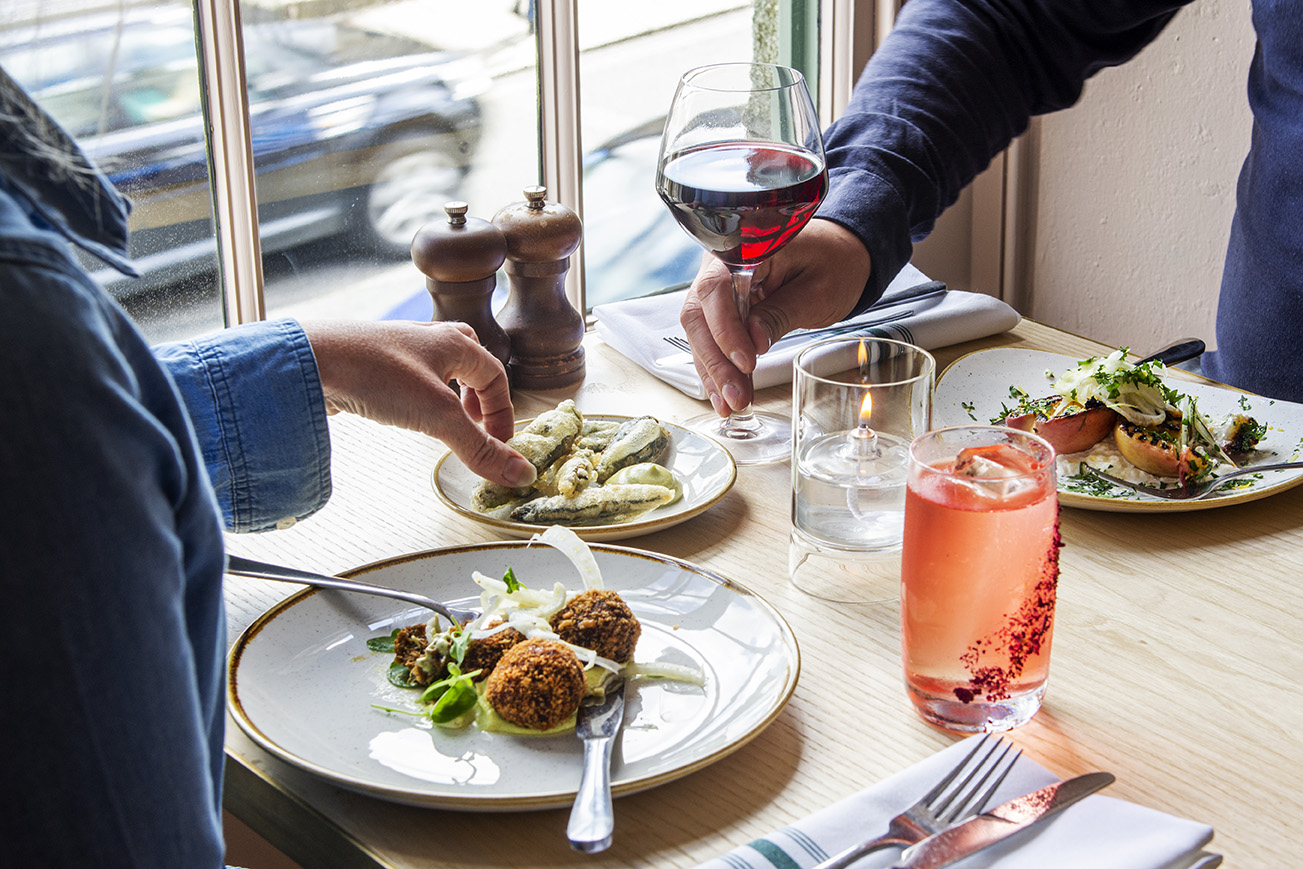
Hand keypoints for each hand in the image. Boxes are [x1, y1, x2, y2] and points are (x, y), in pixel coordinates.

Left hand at [301, 320, 536, 488]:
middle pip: (471, 362)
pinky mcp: (371, 362)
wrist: (308, 361)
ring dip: (449, 396)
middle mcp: (428, 339)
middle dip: (479, 397)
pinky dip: (417, 396)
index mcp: (454, 343)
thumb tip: (520, 474)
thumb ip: (480, 449)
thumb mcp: (438, 418)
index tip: (498, 444)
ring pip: (438, 367)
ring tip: (444, 422)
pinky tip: (403, 413)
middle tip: (476, 427)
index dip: (502, 412)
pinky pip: (407, 376)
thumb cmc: (373, 372)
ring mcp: (398, 348)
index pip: (496, 376)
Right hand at [680, 219, 870, 414]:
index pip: (716, 289)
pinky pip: (712, 337)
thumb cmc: (833, 263)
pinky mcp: (724, 308)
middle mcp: (721, 264)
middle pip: (700, 314)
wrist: (839, 255)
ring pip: (700, 331)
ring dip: (714, 370)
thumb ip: (781, 313)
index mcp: (743, 247)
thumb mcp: (816, 290)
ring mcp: (719, 287)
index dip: (725, 328)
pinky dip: (718, 366)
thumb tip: (753, 343)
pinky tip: (725, 392)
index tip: (746, 361)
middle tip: (735, 394)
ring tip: (731, 402)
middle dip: (715, 360)